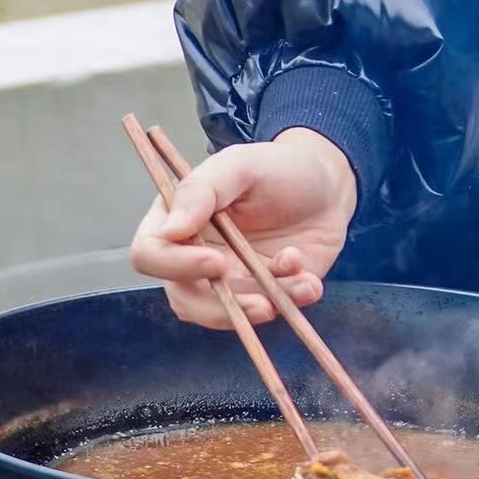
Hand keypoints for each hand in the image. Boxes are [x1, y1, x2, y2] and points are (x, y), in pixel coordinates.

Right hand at [130, 127, 357, 328]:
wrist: (327, 184)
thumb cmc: (276, 167)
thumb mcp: (239, 164)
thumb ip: (201, 190)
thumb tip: (170, 231)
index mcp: (176, 222)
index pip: (150, 254)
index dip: (176, 265)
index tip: (217, 261)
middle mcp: (195, 257)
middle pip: (185, 299)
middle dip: (221, 307)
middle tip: (261, 302)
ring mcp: (230, 280)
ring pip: (228, 314)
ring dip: (263, 306)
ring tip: (301, 283)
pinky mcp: (264, 293)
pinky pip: (269, 310)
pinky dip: (291, 300)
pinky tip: (310, 281)